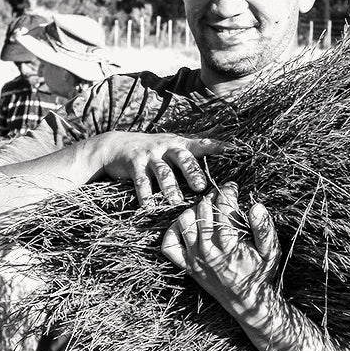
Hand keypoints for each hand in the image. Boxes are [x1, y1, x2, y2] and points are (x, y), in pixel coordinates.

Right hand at [94, 131, 224, 206]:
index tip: (233, 150)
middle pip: (183, 159)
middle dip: (192, 172)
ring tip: (175, 202)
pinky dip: (145, 194)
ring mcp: (150, 156)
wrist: (117, 144)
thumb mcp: (173, 144)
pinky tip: (149, 206)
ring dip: (170, 188)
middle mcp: (167, 148)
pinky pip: (141, 181)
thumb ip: (194, 147)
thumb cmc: (154, 149)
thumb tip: (222, 144)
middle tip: (201, 187)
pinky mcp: (134, 165)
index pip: (201, 145)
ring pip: (163, 172)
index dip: (217, 147)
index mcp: (180, 144)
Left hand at [160, 181, 279, 310]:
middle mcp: (208, 250)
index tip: (232, 187)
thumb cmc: (261, 273)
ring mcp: (194, 258)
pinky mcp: (187, 266)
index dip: (227, 192)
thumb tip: (256, 206)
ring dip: (194, 210)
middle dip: (212, 197)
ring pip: (184, 222)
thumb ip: (264, 228)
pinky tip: (186, 226)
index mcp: (229, 245)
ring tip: (206, 209)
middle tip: (221, 196)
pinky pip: (169, 246)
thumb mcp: (270, 252)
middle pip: (202, 211)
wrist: (247, 303)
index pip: (223, 207)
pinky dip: (173, 232)